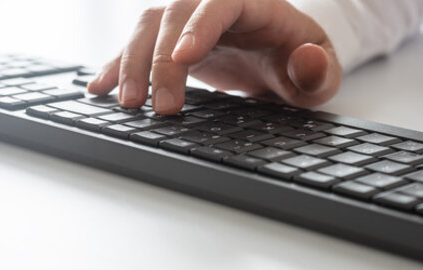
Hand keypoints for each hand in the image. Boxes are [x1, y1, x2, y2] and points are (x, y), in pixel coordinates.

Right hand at [87, 0, 342, 113]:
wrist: (285, 59)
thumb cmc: (302, 63)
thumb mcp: (322, 72)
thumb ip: (318, 70)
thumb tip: (308, 60)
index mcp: (253, 3)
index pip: (221, 3)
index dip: (200, 27)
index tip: (184, 58)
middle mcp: (213, 4)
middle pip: (175, 14)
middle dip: (162, 60)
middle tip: (161, 107)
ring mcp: (187, 21)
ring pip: (149, 27)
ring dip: (133, 63)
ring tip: (129, 104)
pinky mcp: (169, 41)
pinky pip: (136, 45)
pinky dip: (117, 65)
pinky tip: (100, 88)